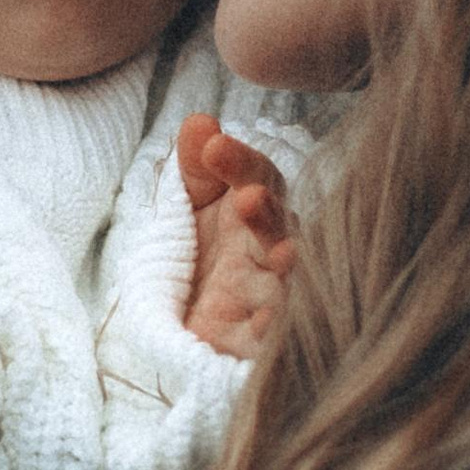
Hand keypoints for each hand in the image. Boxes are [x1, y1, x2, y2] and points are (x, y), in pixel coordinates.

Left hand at [176, 113, 294, 360]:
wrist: (180, 331)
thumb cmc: (200, 260)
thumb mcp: (188, 210)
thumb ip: (194, 171)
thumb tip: (199, 122)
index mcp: (256, 215)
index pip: (261, 180)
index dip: (242, 164)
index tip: (214, 146)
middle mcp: (271, 253)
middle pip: (280, 230)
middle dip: (268, 215)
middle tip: (250, 198)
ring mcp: (271, 299)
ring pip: (289, 282)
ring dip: (288, 269)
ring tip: (284, 255)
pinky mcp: (258, 347)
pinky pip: (273, 339)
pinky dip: (275, 330)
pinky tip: (266, 321)